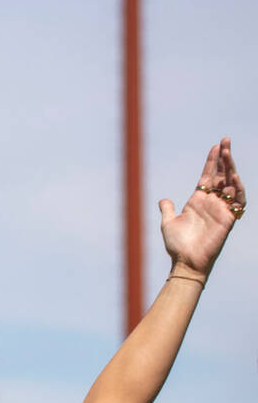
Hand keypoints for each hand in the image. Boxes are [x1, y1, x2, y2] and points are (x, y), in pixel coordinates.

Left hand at [160, 138, 244, 278]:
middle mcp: (212, 202)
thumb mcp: (168, 223)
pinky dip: (239, 188)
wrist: (185, 261)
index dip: (212, 161)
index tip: (216, 146)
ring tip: (227, 153)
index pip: (208, 176)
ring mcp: (221, 209)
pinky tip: (235, 176)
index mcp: (198, 200)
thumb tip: (163, 200)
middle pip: (222, 175)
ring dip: (231, 168)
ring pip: (231, 183)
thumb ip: (168, 210)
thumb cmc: (177, 245)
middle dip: (225, 158)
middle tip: (226, 141)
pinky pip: (239, 200)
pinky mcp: (229, 218)